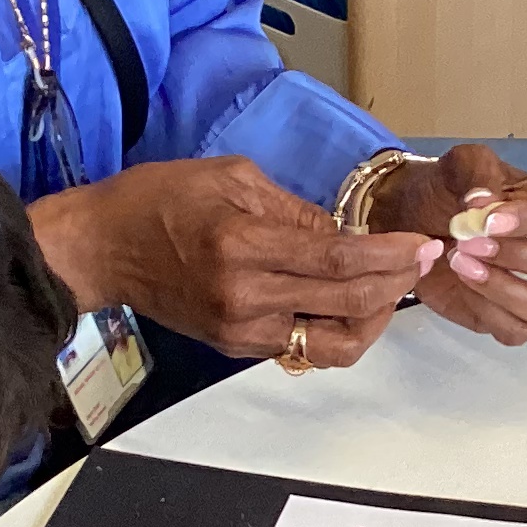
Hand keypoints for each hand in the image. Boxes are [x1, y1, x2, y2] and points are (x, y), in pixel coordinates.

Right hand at [30, 158, 441, 365]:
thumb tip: (348, 234)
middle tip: (420, 262)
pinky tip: (345, 301)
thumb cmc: (160, 200)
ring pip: (332, 343)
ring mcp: (241, 329)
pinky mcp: (235, 347)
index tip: (422, 246)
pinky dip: (334, 327)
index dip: (390, 255)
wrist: (104, 249)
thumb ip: (296, 210)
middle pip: (346, 302)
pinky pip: (303, 347)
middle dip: (395, 283)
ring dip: (371, 320)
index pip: (338, 258)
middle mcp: (247, 296)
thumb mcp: (233, 179)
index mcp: (245, 244)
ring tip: (385, 290)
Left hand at [373, 145, 526, 346]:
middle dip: (525, 257)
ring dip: (513, 293)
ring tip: (464, 266)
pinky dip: (490, 312)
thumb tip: (485, 201)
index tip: (489, 220)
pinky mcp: (514, 318)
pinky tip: (462, 285)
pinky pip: (519, 331)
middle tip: (472, 244)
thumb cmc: (450, 189)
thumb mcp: (462, 164)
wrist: (413, 219)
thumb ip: (478, 171)